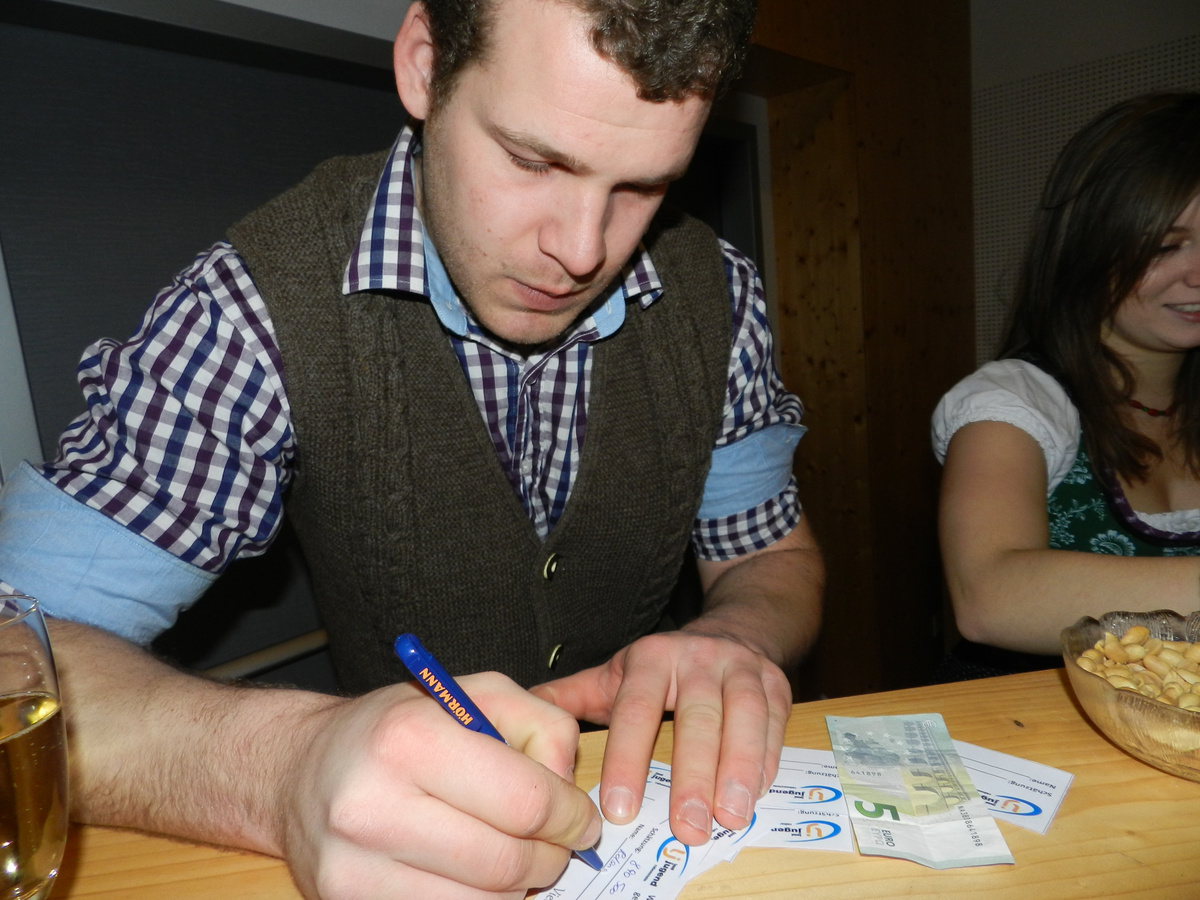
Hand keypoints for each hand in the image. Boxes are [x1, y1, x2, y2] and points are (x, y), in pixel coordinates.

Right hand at [280, 672, 602, 899]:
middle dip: (550, 858)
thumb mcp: (473, 694)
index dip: (570, 816)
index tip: (581, 820)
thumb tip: (569, 790)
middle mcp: (371, 806)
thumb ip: (540, 725)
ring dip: (517, 889)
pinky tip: (475, 876)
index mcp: (407, 739)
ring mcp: (352, 869)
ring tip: (516, 857)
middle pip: (505, 864)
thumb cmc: (396, 729)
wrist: (301, 770)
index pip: (524, 801)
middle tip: (557, 845)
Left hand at [532, 631, 791, 844]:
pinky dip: (769, 759)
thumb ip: (571, 698)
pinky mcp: (775, 683)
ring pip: (743, 718)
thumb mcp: (616, 673)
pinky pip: (774, 722)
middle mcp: (697, 659)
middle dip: (693, 776)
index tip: (621, 809)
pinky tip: (758, 794)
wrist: (733, 629)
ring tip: (730, 817)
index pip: (636, 711)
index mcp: (650, 659)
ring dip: (740, 770)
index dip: (628, 759)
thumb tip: (513, 719)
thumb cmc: (664, 668)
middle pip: (697, 718)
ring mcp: (741, 669)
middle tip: (687, 829)